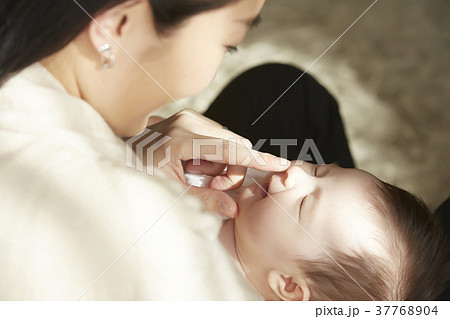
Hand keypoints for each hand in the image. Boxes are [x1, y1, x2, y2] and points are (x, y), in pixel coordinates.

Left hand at [134, 109, 288, 216]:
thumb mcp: (167, 191)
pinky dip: (215, 156)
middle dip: (232, 170)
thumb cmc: (137, 172)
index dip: (258, 160)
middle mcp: (189, 121)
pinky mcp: (190, 119)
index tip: (282, 165)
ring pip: (229, 142)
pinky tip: (194, 165)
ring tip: (197, 176)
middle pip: (236, 146)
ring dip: (223, 164)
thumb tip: (233, 208)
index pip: (232, 151)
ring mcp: (189, 117)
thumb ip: (201, 200)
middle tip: (210, 187)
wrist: (116, 151)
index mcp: (183, 137)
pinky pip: (218, 138)